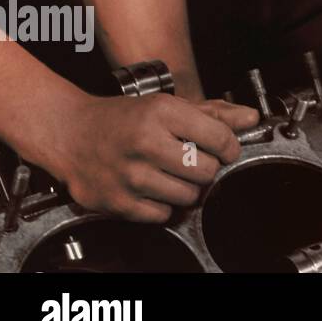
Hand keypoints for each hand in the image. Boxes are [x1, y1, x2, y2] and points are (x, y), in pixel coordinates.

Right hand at [42, 93, 258, 221]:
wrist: (70, 133)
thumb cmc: (122, 119)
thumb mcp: (168, 105)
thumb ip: (214, 113)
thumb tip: (251, 119)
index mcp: (162, 113)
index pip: (219, 138)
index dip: (230, 147)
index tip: (225, 149)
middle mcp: (146, 143)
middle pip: (206, 171)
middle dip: (207, 168)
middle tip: (193, 161)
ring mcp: (130, 175)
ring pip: (188, 196)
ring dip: (186, 188)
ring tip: (170, 173)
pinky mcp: (117, 202)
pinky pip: (163, 215)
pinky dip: (163, 205)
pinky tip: (153, 187)